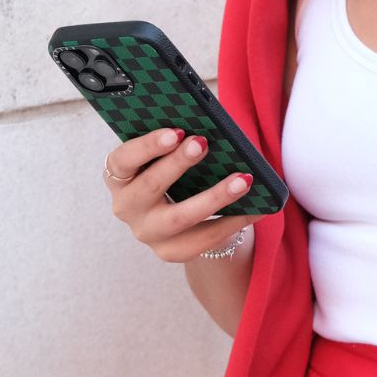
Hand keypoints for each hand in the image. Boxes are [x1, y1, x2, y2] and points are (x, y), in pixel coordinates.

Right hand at [103, 128, 263, 262]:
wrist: (179, 215)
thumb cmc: (175, 169)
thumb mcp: (169, 153)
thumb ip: (179, 140)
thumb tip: (211, 125)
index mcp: (120, 175)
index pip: (122, 160)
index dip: (147, 146)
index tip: (176, 131)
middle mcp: (127, 206)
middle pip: (149, 186)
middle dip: (178, 163)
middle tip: (204, 143)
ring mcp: (147, 232)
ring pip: (179, 218)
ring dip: (214, 197)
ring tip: (243, 179)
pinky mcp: (171, 251)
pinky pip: (204, 238)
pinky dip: (233, 221)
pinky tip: (256, 207)